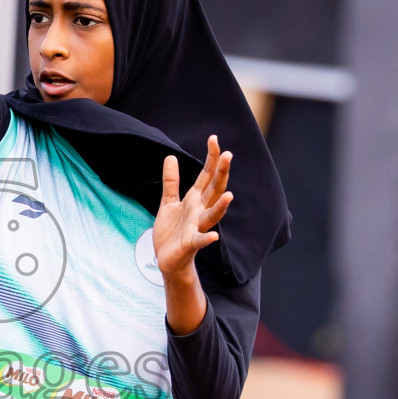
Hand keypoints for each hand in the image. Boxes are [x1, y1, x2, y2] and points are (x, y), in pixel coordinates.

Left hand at [154, 135, 232, 279]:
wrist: (167, 259)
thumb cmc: (171, 232)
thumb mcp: (168, 202)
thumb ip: (171, 181)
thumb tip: (170, 157)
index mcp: (195, 200)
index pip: (206, 176)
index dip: (211, 158)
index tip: (214, 139)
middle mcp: (200, 211)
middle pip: (214, 190)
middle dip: (221, 173)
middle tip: (228, 155)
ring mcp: (197, 227)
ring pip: (212, 215)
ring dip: (221, 206)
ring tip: (230, 195)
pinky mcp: (190, 244)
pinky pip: (200, 241)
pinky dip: (207, 239)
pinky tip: (214, 237)